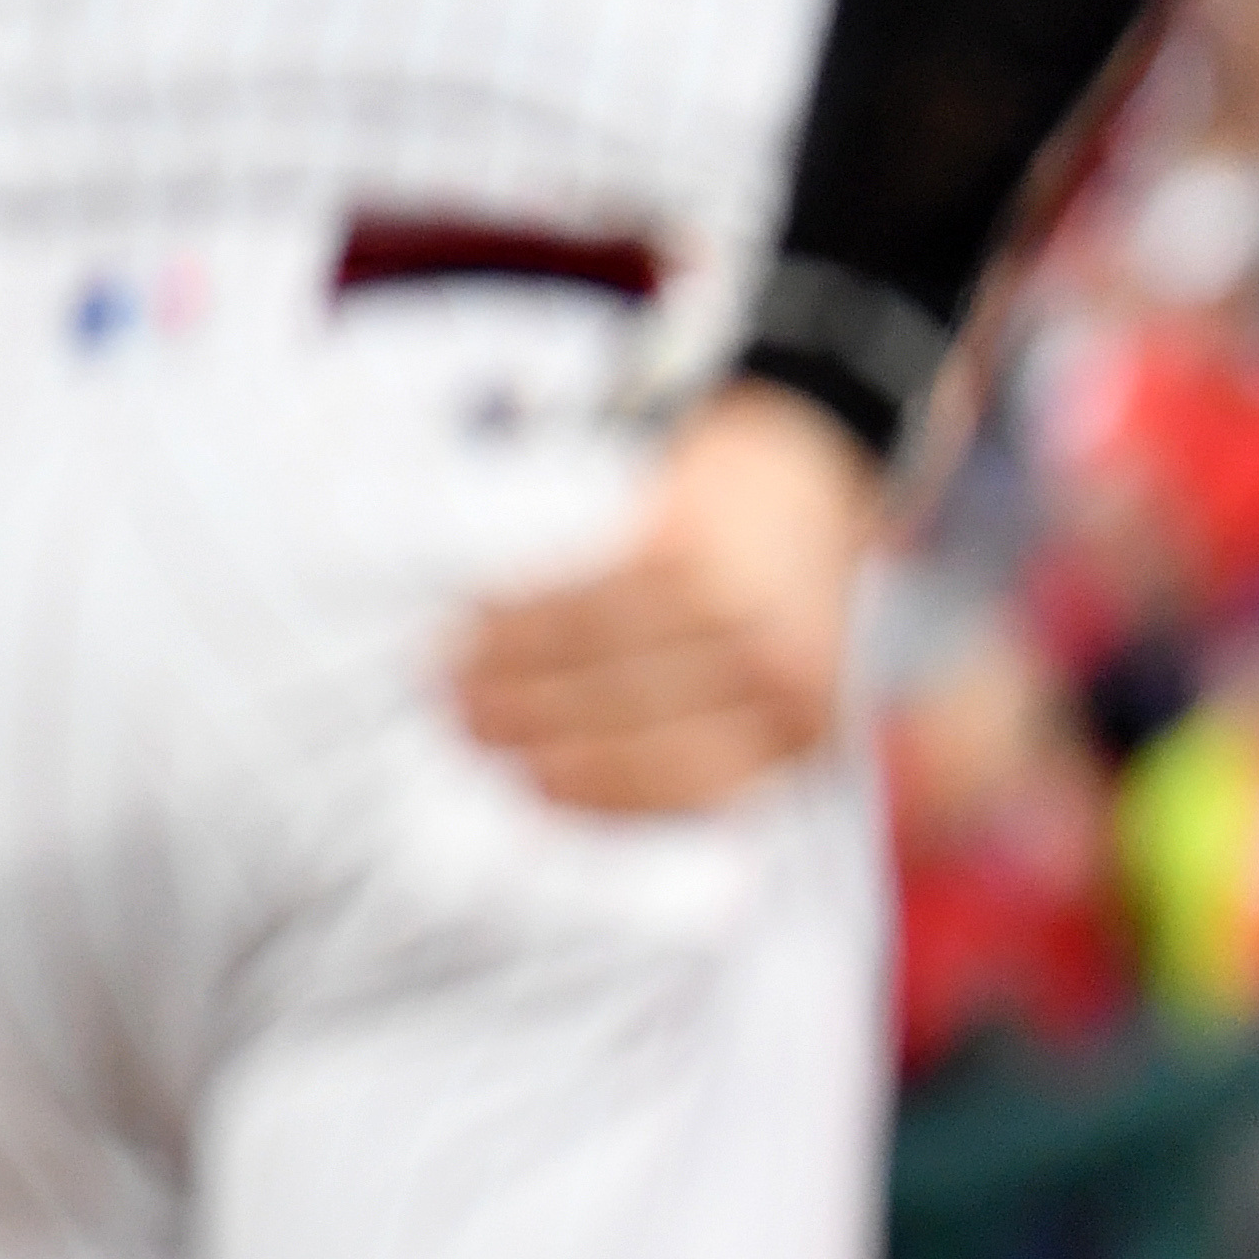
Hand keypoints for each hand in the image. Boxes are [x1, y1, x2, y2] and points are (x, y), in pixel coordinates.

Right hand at [452, 380, 883, 814]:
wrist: (805, 468)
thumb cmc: (759, 595)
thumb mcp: (752, 689)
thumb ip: (682, 741)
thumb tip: (558, 787)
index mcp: (799, 725)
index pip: (680, 785)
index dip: (588, 790)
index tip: (523, 784)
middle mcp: (777, 668)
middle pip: (623, 719)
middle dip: (527, 726)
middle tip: (462, 721)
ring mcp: (732, 600)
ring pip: (591, 654)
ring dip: (505, 665)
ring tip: (453, 668)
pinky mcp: (686, 538)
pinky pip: (581, 587)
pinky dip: (518, 606)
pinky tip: (481, 612)